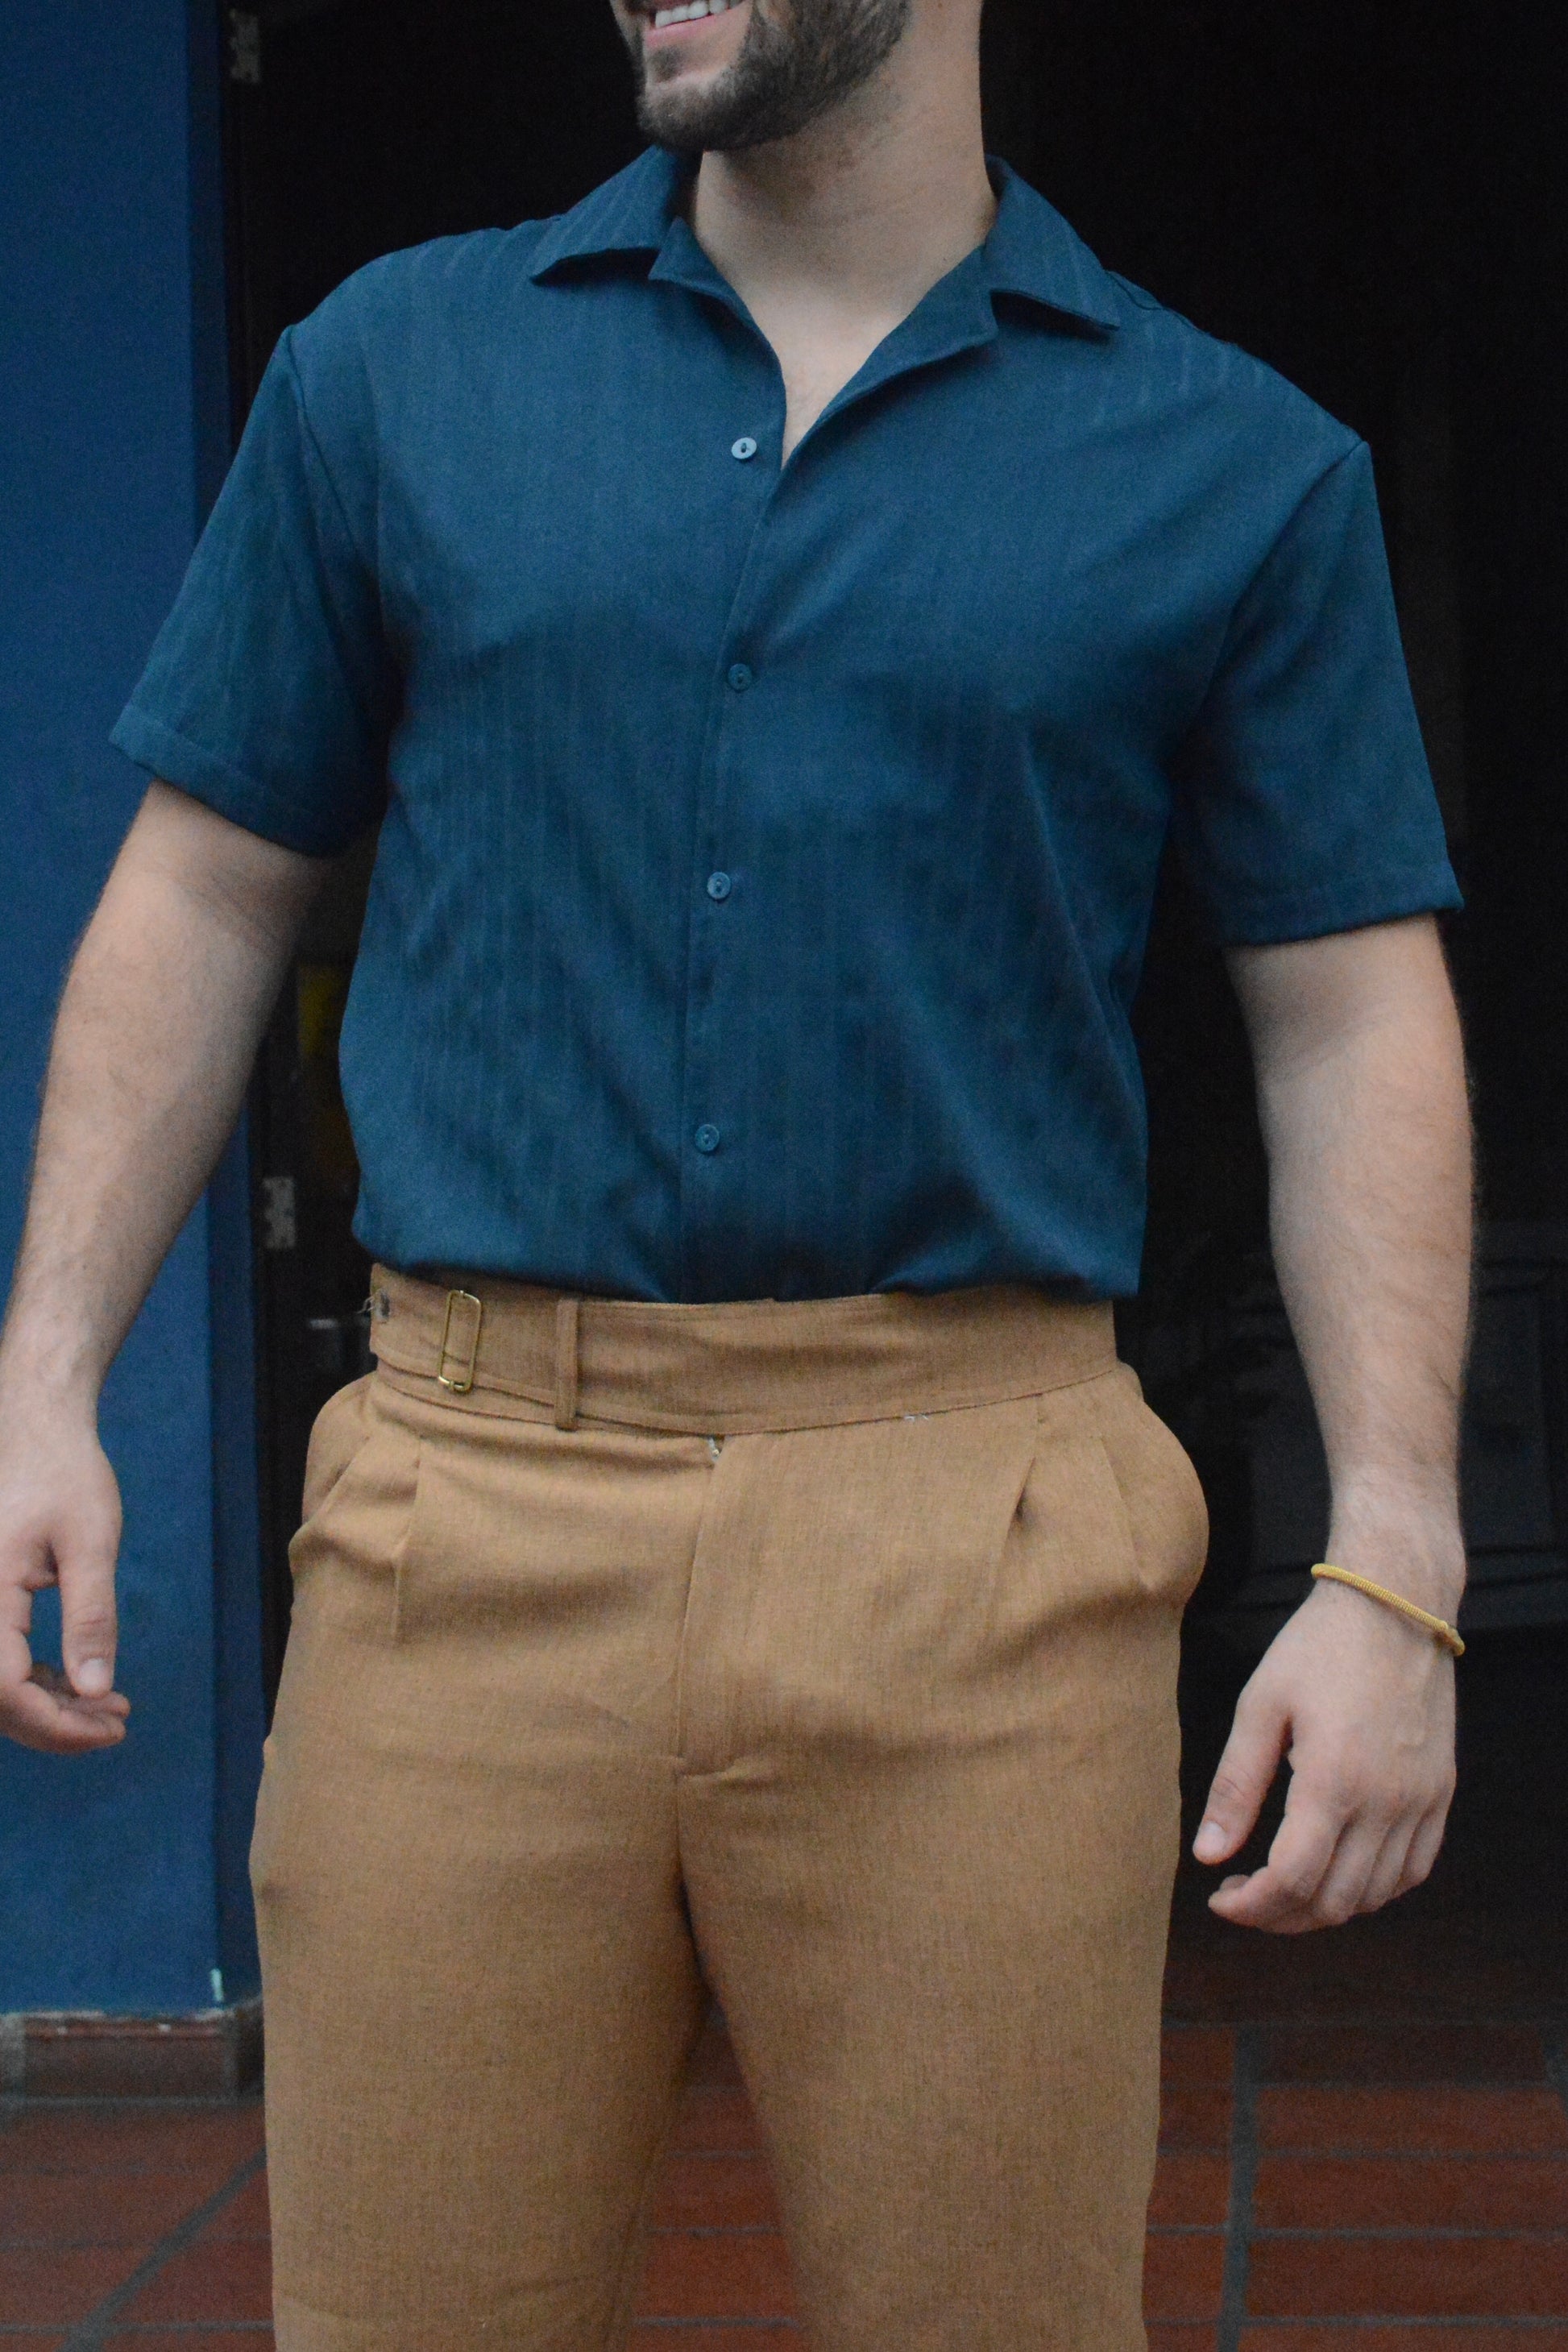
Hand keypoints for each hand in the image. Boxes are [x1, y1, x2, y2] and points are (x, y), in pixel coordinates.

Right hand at [0, 1395, 128, 1753]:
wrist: (33, 1427)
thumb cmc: (63, 1474)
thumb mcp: (90, 1542)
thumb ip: (91, 1618)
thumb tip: (96, 1691)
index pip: (5, 1688)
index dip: (54, 1723)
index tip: (109, 1727)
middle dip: (55, 1723)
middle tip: (116, 1724)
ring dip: (46, 1706)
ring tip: (109, 1709)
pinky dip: (33, 1681)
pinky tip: (78, 1683)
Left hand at [1193, 1568, 1456, 1931]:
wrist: (1395, 1605)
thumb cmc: (1318, 1648)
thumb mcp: (1260, 1706)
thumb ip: (1235, 1786)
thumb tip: (1207, 1854)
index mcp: (1334, 1780)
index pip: (1293, 1880)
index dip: (1251, 1906)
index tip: (1220, 1897)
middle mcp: (1386, 1802)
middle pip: (1334, 1901)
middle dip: (1280, 1914)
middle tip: (1243, 1893)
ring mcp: (1421, 1801)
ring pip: (1375, 1896)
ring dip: (1324, 1907)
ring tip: (1283, 1883)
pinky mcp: (1441, 1793)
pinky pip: (1412, 1870)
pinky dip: (1373, 1889)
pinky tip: (1338, 1869)